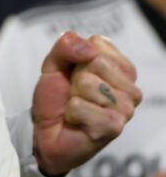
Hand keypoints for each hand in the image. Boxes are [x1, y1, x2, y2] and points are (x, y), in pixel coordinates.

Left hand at [31, 31, 141, 176]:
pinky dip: (71, 112)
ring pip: (88, 83)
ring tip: (76, 107)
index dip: (75, 58)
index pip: (98, 43)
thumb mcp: (54, 64)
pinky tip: (77, 121)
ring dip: (73, 96)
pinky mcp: (114, 126)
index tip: (72, 74)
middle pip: (95, 62)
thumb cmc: (56, 98)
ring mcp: (126, 108)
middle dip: (74, 78)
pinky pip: (81, 106)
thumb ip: (66, 46)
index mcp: (120, 68)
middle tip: (74, 94)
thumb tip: (89, 48)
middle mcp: (129, 87)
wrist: (45, 133)